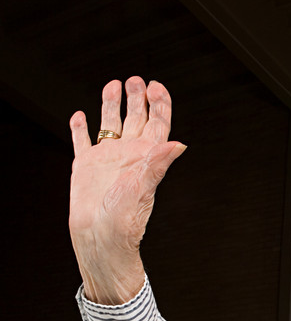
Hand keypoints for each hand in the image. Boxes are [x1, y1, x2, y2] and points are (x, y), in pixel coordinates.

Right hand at [69, 76, 185, 303]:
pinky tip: (80, 116)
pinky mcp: (86, 166)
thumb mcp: (144, 188)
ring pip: (111, 124)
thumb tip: (179, 144)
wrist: (99, 239)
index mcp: (147, 158)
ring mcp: (107, 159)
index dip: (160, 104)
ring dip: (112, 105)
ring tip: (112, 86)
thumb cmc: (124, 221)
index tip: (156, 86)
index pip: (158, 123)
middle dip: (137, 98)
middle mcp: (129, 155)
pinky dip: (81, 128)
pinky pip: (83, 141)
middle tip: (135, 81)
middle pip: (136, 118)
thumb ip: (159, 163)